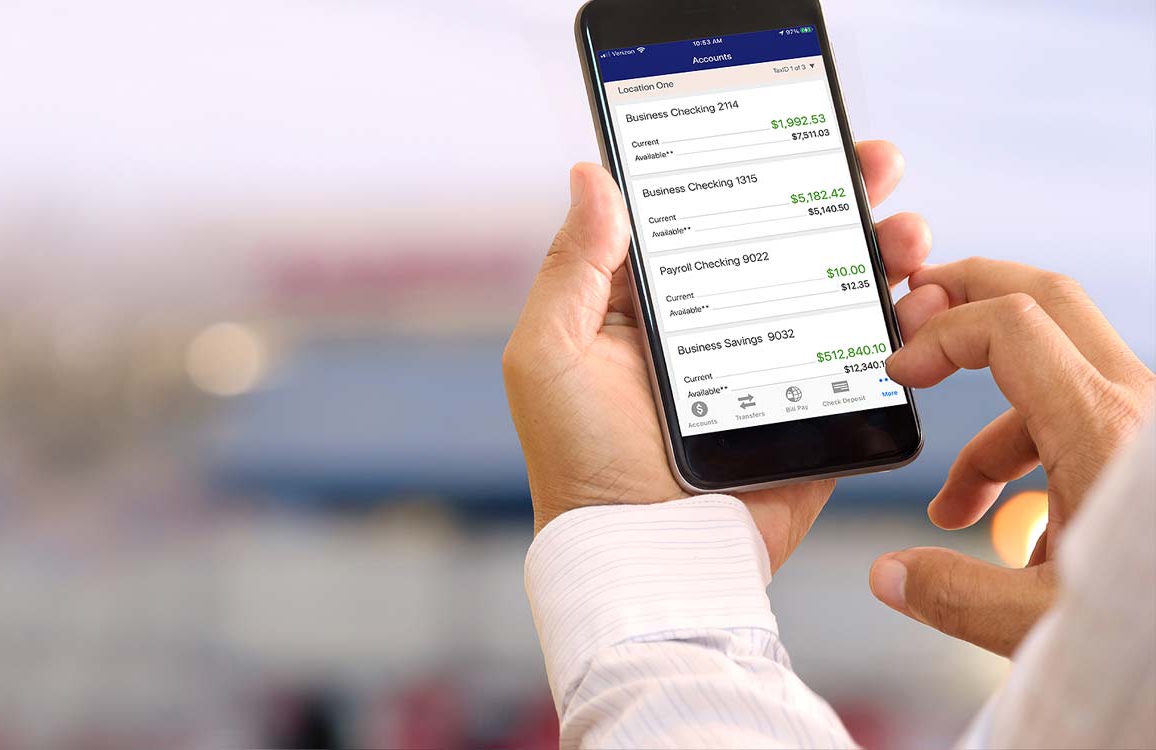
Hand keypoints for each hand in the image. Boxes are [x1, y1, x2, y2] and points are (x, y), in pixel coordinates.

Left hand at [503, 142, 931, 570]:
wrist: (648, 558)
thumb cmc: (581, 464)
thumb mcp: (551, 355)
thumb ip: (574, 267)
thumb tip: (591, 175)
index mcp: (649, 307)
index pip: (706, 219)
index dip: (749, 171)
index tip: (789, 129)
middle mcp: (714, 328)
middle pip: (783, 240)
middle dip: (833, 196)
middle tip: (874, 163)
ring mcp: (770, 366)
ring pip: (834, 288)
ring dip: (877, 249)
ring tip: (904, 231)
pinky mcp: (815, 410)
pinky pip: (866, 355)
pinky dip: (901, 321)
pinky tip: (917, 294)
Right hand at [869, 259, 1155, 654]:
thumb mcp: (1041, 623)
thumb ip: (952, 595)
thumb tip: (891, 576)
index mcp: (1103, 428)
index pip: (1008, 326)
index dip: (939, 335)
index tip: (898, 371)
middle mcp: (1134, 409)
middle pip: (1044, 302)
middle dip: (966, 298)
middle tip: (912, 312)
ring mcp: (1146, 427)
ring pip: (1058, 378)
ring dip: (991, 426)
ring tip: (953, 510)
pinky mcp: (1147, 458)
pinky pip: (1082, 422)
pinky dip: (1032, 453)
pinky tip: (1020, 534)